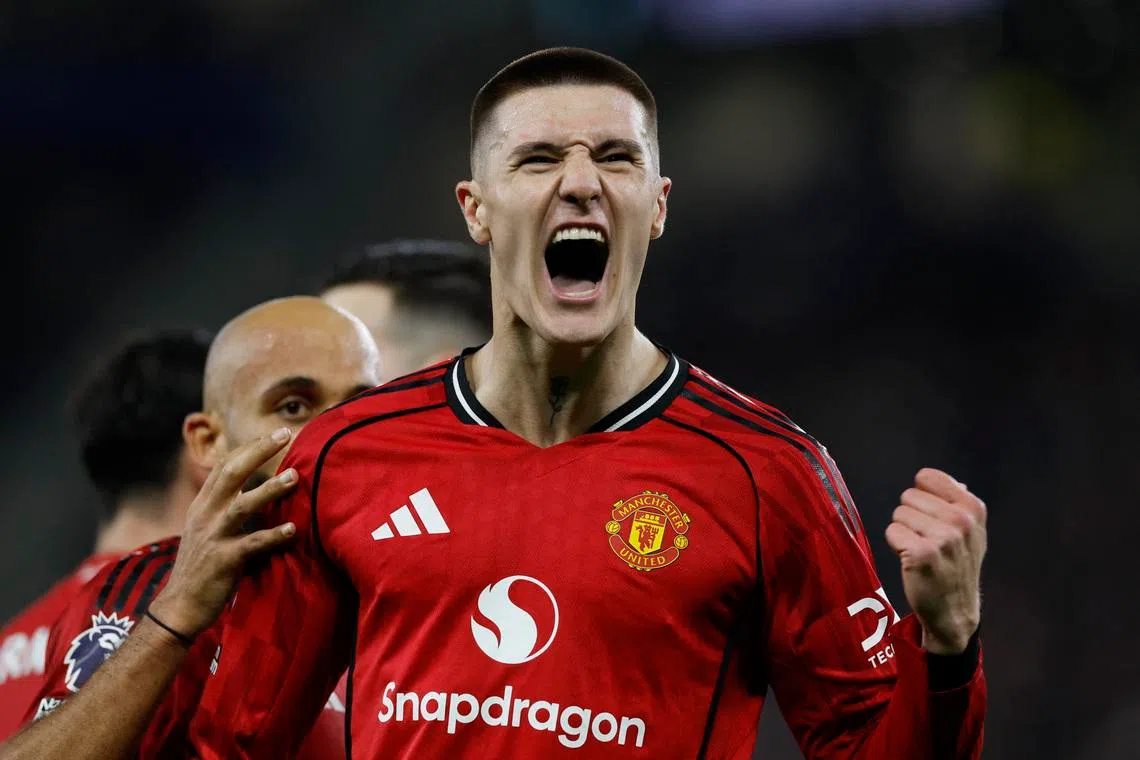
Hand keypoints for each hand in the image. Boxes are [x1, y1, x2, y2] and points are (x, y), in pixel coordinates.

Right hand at [148, 429, 298, 638]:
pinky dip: (274, 535)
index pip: (224, 465)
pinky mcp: (224, 560)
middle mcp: (205, 515)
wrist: (179, 607)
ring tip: (294, 477)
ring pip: (243, 505)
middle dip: (259, 451)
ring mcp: (213, 536)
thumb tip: (254, 488)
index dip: (249, 447)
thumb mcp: (207, 529)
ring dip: (270, 489)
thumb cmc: (202, 566)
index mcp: (202, 505)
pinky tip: (293, 529)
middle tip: (285, 434)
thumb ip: (225, 507)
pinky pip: (253, 543)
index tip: (273, 433)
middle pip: (231, 473)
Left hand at [885, 468, 986, 654]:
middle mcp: (961, 520)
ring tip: (921, 551)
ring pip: (899, 514)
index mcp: (973, 507)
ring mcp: (944, 538)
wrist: (955, 610)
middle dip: (912, 516)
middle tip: (926, 540)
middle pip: (908, 496)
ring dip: (904, 532)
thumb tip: (945, 480)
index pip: (927, 477)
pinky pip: (892, 532)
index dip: (922, 496)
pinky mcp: (922, 554)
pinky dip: (896, 545)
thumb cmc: (956, 565)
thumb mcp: (970, 531)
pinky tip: (912, 560)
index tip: (931, 517)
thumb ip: (957, 503)